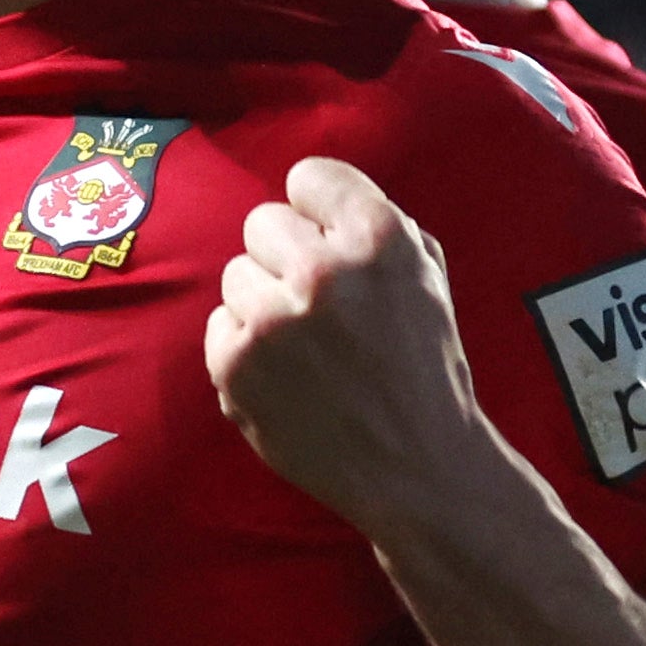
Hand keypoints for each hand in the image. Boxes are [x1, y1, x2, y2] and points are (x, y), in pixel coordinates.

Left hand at [203, 157, 478, 524]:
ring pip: (236, 274)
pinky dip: (245, 350)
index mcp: (379, 237)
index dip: (319, 212)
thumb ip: (374, 226)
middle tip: (321, 307)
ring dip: (264, 303)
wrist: (417, 469)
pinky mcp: (235, 364)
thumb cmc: (424, 370)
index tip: (331, 243)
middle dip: (288, 257)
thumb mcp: (426, 279)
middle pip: (263, 221)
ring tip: (306, 348)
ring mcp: (272, 319)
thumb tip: (313, 197)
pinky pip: (219, 325)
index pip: (308, 176)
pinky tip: (287, 378)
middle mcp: (322, 270)